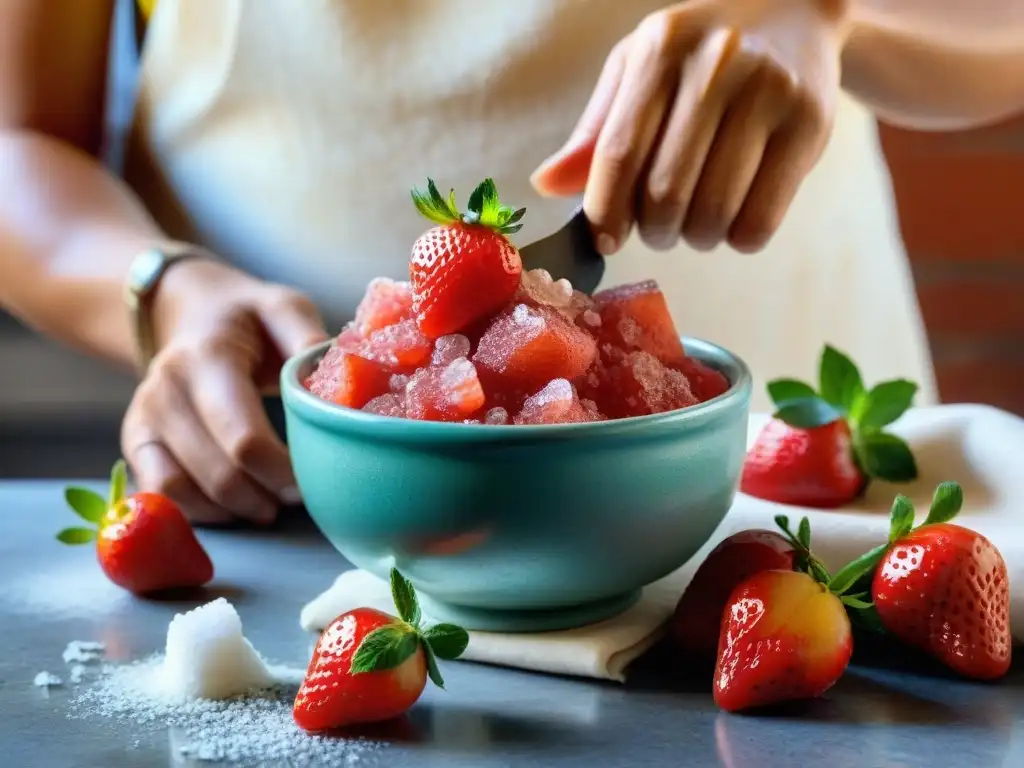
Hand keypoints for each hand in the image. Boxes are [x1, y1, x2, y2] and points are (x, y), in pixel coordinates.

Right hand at [120, 258, 327, 524]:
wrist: (191, 312)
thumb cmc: (249, 319)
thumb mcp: (284, 309)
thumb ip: (308, 339)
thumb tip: (337, 379)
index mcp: (208, 358)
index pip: (244, 439)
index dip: (281, 472)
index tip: (312, 480)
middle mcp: (167, 389)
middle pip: (218, 473)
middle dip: (264, 496)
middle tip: (298, 497)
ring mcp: (144, 417)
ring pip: (183, 490)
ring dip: (232, 509)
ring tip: (269, 503)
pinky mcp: (135, 439)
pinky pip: (158, 493)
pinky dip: (197, 511)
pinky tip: (232, 506)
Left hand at [531, 0, 848, 253]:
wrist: (793, 9)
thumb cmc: (699, 53)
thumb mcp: (638, 71)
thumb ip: (595, 131)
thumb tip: (545, 185)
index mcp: (660, 49)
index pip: (618, 153)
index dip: (606, 211)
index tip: (605, 240)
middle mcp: (716, 64)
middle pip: (666, 193)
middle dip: (654, 232)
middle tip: (659, 230)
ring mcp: (770, 91)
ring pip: (714, 212)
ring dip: (696, 239)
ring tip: (696, 224)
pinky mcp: (812, 122)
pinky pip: (761, 219)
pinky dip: (738, 239)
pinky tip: (734, 221)